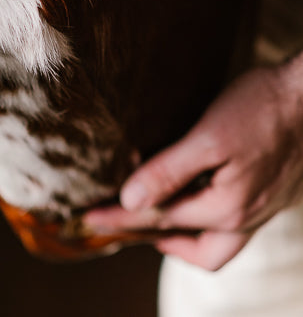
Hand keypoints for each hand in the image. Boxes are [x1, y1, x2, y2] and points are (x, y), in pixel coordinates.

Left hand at [84, 55, 302, 269]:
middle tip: (120, 220)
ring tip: (154, 214)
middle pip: (191, 247)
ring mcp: (259, 209)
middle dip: (153, 237)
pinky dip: (202, 217)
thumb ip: (169, 172)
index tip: (87, 217)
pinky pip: (229, 223)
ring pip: (214, 243)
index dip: (120, 219)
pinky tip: (191, 193)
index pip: (159, 220)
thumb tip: (130, 202)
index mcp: (226, 209)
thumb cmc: (260, 106)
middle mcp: (245, 218)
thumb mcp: (209, 136)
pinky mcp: (266, 193)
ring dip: (181, 233)